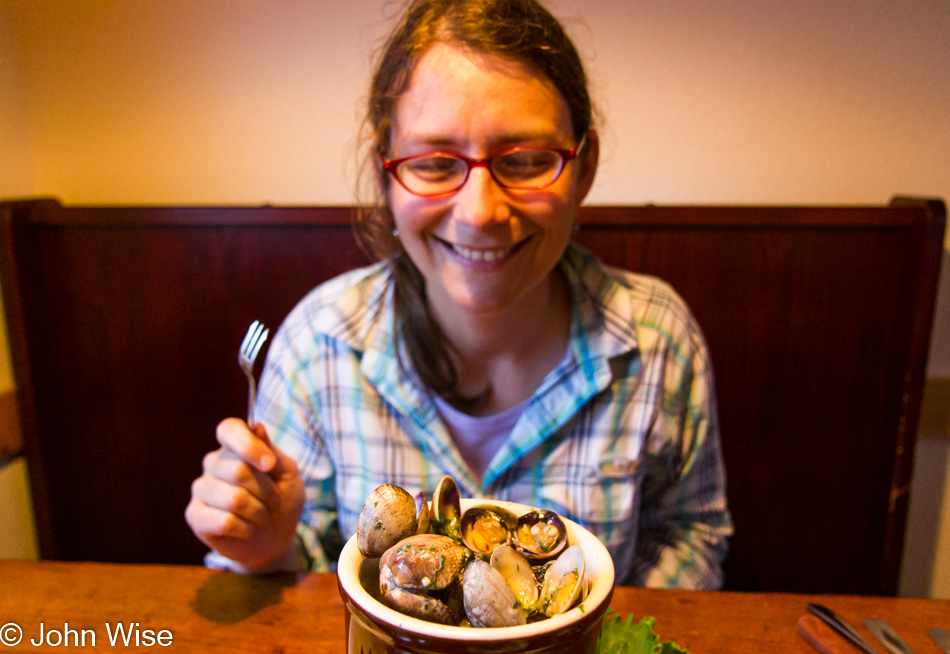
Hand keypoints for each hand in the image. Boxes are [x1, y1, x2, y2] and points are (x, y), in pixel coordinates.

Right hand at [185, 418, 304, 571]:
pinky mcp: (194, 514)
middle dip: (265, 491)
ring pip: (233, 499)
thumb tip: (256, 426)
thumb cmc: (281, 500)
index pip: (229, 429)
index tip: (269, 465)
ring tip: (261, 516)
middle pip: (238, 470)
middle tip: (273, 500)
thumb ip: (272, 451)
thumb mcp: (287, 474)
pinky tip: (246, 529)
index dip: (248, 445)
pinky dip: (246, 528)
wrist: (274, 539)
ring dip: (258, 512)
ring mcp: (201, 488)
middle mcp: (213, 463)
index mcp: (235, 446)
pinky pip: (224, 521)